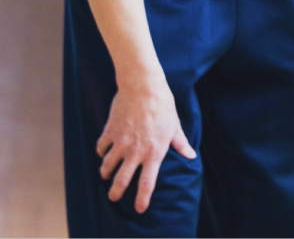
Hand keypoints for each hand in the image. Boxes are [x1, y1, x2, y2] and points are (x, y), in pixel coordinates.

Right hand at [96, 74, 195, 212]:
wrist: (143, 85)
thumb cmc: (162, 104)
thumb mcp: (174, 124)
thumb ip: (180, 143)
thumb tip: (190, 156)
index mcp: (154, 151)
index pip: (147, 183)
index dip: (142, 199)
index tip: (139, 209)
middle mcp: (136, 151)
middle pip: (121, 181)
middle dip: (115, 193)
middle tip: (114, 197)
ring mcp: (120, 142)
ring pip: (106, 167)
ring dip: (106, 172)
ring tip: (108, 173)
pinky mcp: (109, 132)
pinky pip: (100, 149)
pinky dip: (101, 152)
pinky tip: (105, 150)